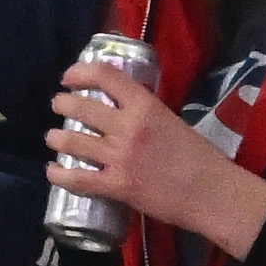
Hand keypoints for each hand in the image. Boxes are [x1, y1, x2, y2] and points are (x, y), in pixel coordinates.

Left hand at [49, 57, 265, 260]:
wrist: (213, 193)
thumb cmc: (199, 157)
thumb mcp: (171, 120)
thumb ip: (143, 112)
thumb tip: (119, 105)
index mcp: (146, 106)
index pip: (105, 75)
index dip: (79, 72)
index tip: (69, 78)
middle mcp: (128, 127)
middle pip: (80, 107)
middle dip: (62, 104)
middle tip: (59, 106)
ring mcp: (120, 157)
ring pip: (71, 140)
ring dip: (56, 137)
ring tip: (53, 137)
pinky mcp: (117, 185)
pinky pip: (77, 178)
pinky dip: (59, 174)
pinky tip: (53, 171)